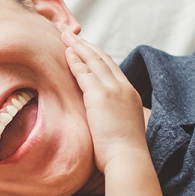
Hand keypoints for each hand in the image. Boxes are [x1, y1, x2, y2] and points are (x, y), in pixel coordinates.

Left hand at [62, 31, 148, 172]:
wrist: (128, 160)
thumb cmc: (123, 153)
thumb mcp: (121, 127)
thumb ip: (113, 116)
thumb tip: (103, 119)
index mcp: (129, 94)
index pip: (112, 68)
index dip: (97, 56)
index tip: (85, 48)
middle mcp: (123, 88)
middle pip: (103, 58)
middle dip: (86, 45)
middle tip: (71, 35)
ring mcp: (113, 90)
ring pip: (94, 60)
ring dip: (78, 46)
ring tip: (65, 36)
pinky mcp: (100, 96)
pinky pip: (85, 73)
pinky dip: (75, 60)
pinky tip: (66, 52)